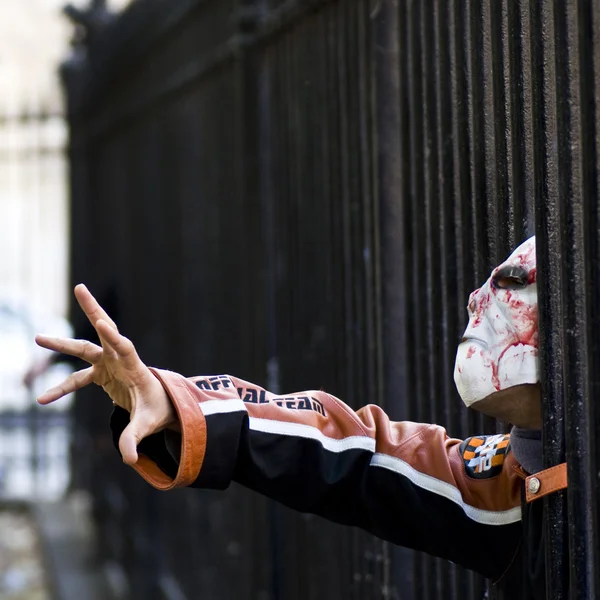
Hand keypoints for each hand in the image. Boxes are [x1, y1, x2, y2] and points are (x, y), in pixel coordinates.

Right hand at [35, 284, 179, 464]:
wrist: (160, 406)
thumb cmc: (158, 410)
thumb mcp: (147, 424)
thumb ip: (135, 438)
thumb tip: (129, 459)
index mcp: (135, 367)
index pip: (124, 347)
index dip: (114, 336)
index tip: (104, 323)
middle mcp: (120, 360)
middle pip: (104, 331)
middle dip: (93, 309)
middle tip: (80, 288)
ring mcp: (109, 364)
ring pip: (84, 349)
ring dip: (62, 345)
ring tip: (38, 338)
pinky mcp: (101, 374)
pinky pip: (77, 379)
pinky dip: (61, 389)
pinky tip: (42, 400)